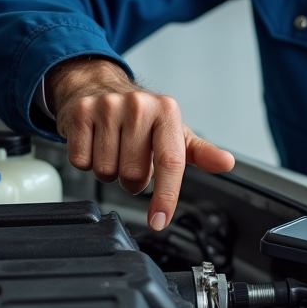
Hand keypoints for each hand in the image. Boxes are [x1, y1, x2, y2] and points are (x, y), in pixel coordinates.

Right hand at [48, 57, 234, 230]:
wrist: (98, 86)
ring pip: (107, 171)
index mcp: (166, 111)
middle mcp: (138, 105)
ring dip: (110, 171)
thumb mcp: (174, 132)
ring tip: (114, 149)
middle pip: (134, 175)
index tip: (160, 221)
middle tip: (132, 159)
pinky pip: (82, 162)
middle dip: (133, 179)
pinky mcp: (80, 113)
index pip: (170, 162)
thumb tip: (226, 162)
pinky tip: (95, 144)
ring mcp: (107, 107)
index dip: (166, 196)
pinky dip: (87, 162)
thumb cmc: (141, 117)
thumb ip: (201, 152)